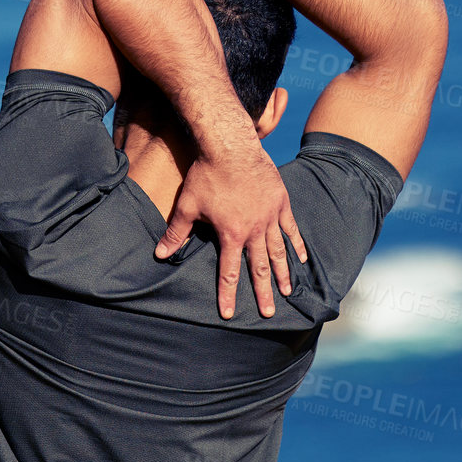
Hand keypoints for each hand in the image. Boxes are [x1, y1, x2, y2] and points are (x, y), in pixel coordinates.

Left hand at [157, 141, 306, 319]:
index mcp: (231, 234)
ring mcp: (271, 216)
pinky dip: (296, 245)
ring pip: (278, 251)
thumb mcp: (186, 206)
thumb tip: (159, 254)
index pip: (229, 272)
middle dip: (263, 292)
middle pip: (259, 268)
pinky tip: (301, 260)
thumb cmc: (206, 176)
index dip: (228, 295)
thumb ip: (176, 233)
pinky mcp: (281, 203)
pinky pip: (291, 229)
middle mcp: (254, 229)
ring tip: (288, 292)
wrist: (231, 147)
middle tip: (269, 314)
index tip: (230, 314)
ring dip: (283, 274)